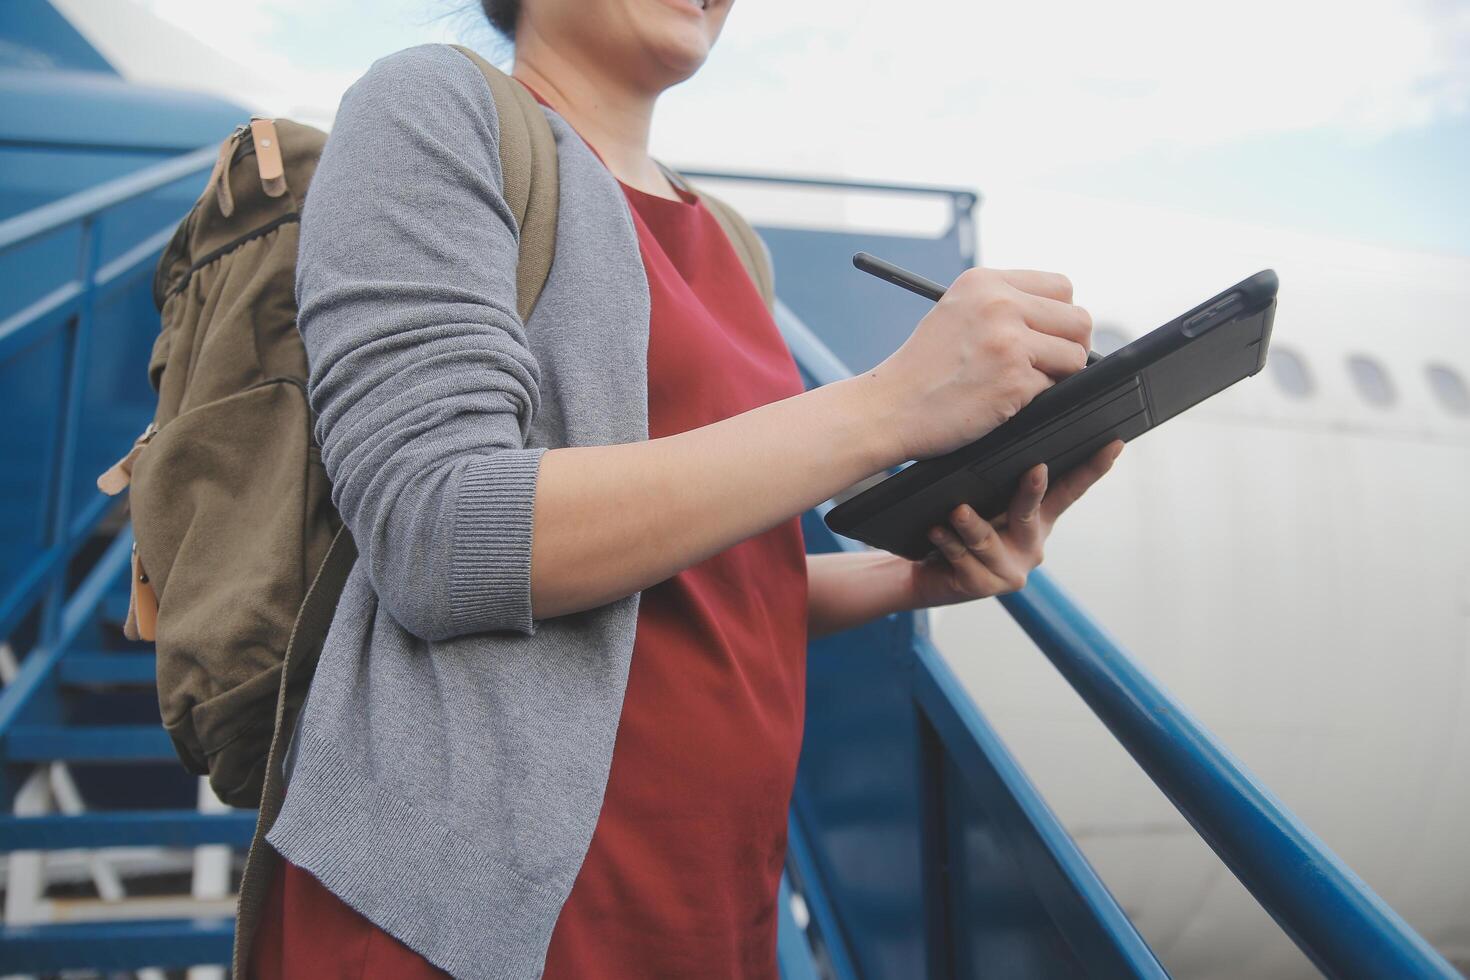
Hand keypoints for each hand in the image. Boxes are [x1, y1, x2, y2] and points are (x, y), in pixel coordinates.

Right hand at [865, 267, 1092, 464]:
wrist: (890, 407)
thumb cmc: (923, 368)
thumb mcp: (957, 312)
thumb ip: (1003, 304)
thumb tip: (1063, 319)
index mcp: (984, 281)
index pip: (1061, 287)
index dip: (1059, 316)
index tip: (1044, 335)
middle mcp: (999, 304)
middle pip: (1078, 319)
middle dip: (1069, 346)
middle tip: (1045, 365)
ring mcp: (1008, 341)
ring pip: (1075, 356)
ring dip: (1056, 375)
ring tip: (1019, 383)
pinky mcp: (1014, 380)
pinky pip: (1054, 388)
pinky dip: (1034, 400)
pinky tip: (1001, 399)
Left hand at [908, 440, 1123, 607]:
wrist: (929, 575)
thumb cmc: (958, 531)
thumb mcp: (984, 504)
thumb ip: (997, 485)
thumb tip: (998, 432)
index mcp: (1037, 521)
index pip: (1070, 490)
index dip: (1094, 468)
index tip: (1115, 444)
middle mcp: (1030, 545)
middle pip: (1030, 512)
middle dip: (1032, 491)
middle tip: (1035, 470)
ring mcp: (1010, 569)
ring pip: (988, 540)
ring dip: (971, 524)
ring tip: (957, 512)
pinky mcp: (984, 587)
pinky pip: (964, 559)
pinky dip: (948, 543)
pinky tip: (937, 532)